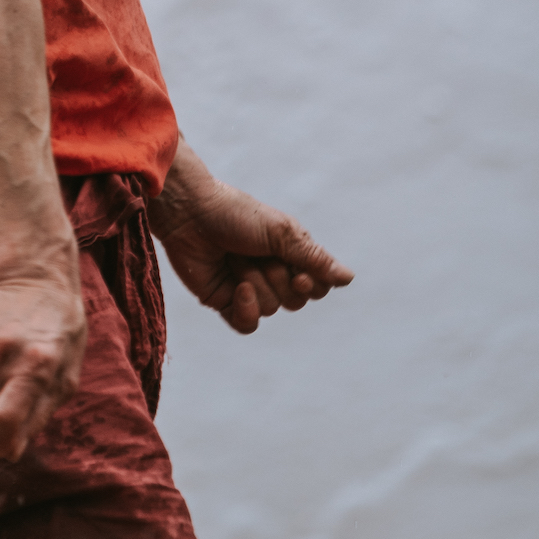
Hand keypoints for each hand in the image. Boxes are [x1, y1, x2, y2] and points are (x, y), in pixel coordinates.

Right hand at [0, 275, 86, 461]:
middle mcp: (3, 346)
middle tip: (12, 388)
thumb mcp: (64, 381)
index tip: (3, 447)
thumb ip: (37, 418)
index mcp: (37, 364)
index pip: (4, 418)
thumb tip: (6, 452)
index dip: (1, 444)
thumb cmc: (57, 341)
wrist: (40, 285)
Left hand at [149, 141, 352, 334]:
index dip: (311, 284)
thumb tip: (349, 278)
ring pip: (272, 309)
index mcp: (290, 253)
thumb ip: (314, 258)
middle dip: (277, 278)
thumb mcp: (281, 233)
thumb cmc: (235, 214)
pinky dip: (245, 309)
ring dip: (254, 282)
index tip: (298, 270)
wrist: (189, 213)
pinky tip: (236, 288)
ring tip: (234, 258)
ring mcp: (249, 288)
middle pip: (296, 301)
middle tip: (256, 254)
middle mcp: (272, 272)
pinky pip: (248, 325)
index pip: (318, 286)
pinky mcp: (225, 301)